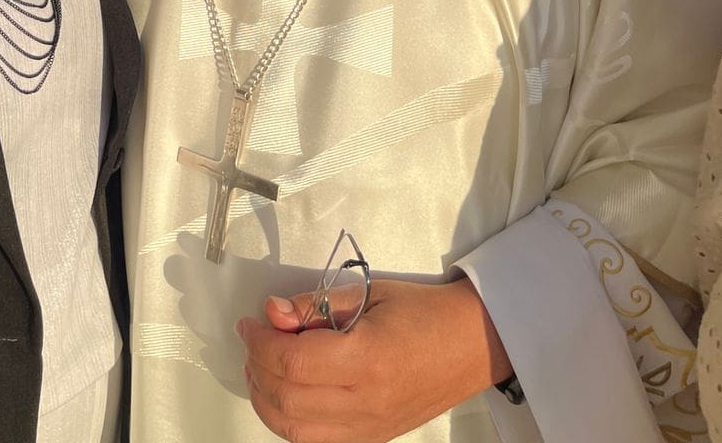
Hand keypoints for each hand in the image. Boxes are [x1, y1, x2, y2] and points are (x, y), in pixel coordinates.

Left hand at [236, 276, 510, 441]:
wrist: (471, 344)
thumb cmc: (423, 312)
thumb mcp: (369, 293)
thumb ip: (316, 305)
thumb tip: (272, 312)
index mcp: (367, 358)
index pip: (292, 361)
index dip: (260, 342)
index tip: (249, 323)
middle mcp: (366, 401)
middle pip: (287, 399)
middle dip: (257, 368)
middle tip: (253, 340)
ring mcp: (370, 428)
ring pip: (295, 430)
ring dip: (266, 399)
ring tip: (261, 368)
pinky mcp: (373, 438)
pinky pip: (317, 441)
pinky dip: (290, 421)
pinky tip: (286, 394)